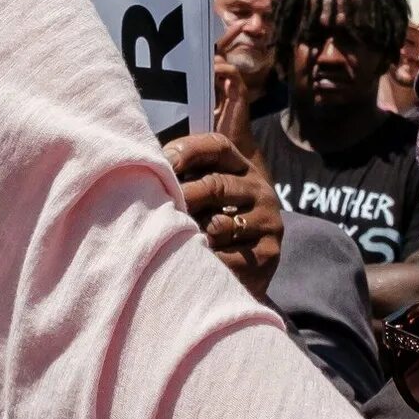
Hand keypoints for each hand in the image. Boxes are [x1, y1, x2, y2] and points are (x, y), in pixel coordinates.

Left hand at [168, 131, 281, 296]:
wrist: (238, 272)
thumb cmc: (206, 223)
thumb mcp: (198, 193)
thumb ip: (180, 172)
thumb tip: (150, 158)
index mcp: (241, 168)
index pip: (217, 146)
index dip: (188, 150)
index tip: (161, 162)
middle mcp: (260, 191)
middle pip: (217, 184)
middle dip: (183, 196)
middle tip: (159, 208)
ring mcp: (268, 222)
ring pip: (221, 224)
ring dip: (193, 233)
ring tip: (173, 239)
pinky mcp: (268, 254)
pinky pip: (229, 256)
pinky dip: (206, 259)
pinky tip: (192, 262)